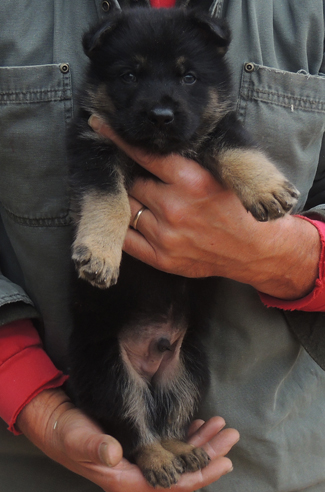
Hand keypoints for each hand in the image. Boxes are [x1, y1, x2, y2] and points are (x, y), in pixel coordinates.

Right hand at [17, 389, 238, 491]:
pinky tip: (197, 425)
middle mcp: (138, 472)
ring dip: (200, 442)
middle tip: (229, 435)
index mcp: (126, 479)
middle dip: (208, 455)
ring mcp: (140, 457)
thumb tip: (114, 454)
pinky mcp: (139, 441)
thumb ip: (95, 447)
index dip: (199, 475)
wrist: (55, 420)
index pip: (171, 484)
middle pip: (182, 469)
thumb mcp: (77, 438)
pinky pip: (169, 443)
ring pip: (179, 456)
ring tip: (219, 425)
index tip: (222, 461)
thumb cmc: (66, 432)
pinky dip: (185, 434)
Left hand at [88, 116, 320, 299]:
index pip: (145, 155)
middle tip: (136, 177)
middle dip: (133, 178)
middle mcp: (175, 208)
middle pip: (134, 184)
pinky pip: (128, 241)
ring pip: (128, 210)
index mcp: (191, 181)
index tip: (101, 126)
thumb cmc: (237, 208)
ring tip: (139, 199)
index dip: (121, 141)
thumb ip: (186, 163)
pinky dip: (123, 228)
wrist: (256, 250)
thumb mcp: (218, 175)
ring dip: (130, 202)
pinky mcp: (163, 259)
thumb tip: (150, 147)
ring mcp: (166, 236)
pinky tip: (125, 220)